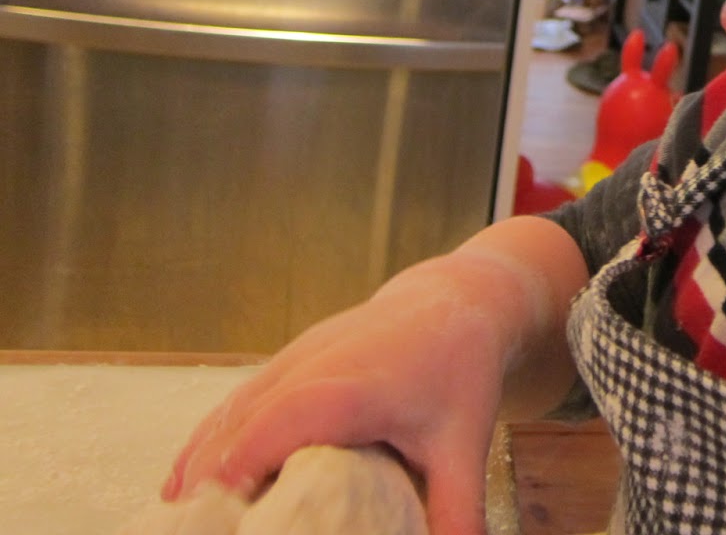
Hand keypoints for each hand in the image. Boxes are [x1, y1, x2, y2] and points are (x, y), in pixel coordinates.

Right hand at [164, 218, 587, 534]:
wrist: (456, 299)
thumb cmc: (460, 370)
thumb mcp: (465, 442)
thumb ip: (457, 507)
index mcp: (351, 387)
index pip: (279, 424)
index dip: (240, 468)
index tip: (221, 517)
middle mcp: (311, 366)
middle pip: (238, 424)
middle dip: (206, 482)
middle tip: (190, 530)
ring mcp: (294, 357)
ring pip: (228, 410)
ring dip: (196, 463)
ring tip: (176, 519)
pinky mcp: (287, 358)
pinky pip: (235, 399)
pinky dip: (207, 438)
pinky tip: (185, 482)